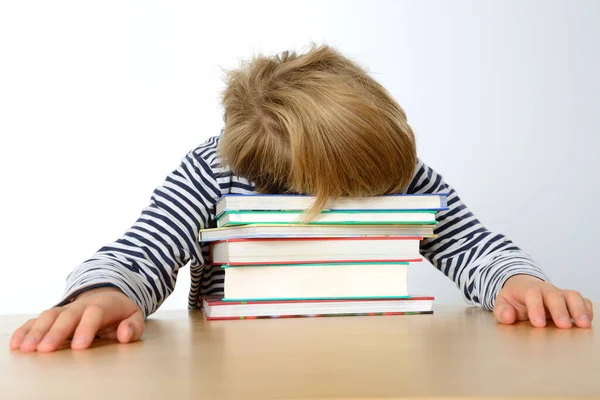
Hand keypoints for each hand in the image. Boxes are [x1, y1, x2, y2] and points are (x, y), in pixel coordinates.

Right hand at [9, 287, 143, 351]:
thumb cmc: (121, 312)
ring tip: (27, 349)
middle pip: (67, 316)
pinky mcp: (53, 316)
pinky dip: (25, 330)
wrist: (107, 296)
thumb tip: (124, 334)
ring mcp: (65, 309)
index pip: (94, 314)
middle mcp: (80, 306)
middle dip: (56, 332)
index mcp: (103, 306)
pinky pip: (36, 320)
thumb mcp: (134, 317)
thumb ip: (133, 327)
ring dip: (37, 332)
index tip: (79, 347)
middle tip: (45, 350)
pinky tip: (17, 344)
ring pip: (49, 316)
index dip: (86, 329)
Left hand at [494, 274, 592, 327]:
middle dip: (559, 310)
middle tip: (562, 326)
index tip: (538, 324)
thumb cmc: (514, 299)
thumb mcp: (503, 303)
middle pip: (554, 295)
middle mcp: (546, 290)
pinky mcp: (570, 300)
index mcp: (527, 290)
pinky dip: (587, 309)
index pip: (532, 295)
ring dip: (578, 309)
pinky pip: (582, 300)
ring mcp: (559, 294)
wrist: (523, 287)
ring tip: (582, 325)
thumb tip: (508, 317)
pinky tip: (587, 322)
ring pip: (572, 295)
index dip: (536, 308)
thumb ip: (502, 311)